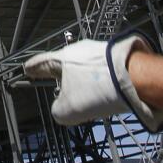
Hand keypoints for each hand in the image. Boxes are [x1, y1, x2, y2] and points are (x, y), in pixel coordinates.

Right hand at [24, 34, 162, 131]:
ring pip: (85, 70)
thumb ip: (58, 111)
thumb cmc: (96, 91)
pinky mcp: (116, 58)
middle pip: (65, 66)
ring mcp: (99, 52)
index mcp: (62, 59)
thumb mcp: (68, 110)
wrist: (135, 77)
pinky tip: (106, 96)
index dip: (33, 68)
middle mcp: (79, 51)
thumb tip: (62, 108)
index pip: (41, 63)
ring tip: (88, 100)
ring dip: (84, 83)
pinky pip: (102, 72)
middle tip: (59, 89)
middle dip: (61, 78)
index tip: (27, 68)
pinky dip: (100, 84)